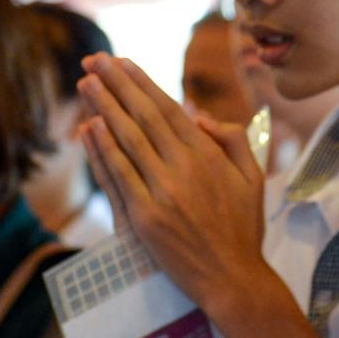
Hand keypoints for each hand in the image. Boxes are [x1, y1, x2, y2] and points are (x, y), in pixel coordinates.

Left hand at [77, 55, 277, 323]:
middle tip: (94, 58)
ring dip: (104, 107)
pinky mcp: (145, 217)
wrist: (233, 278)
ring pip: (128, 139)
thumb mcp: (254, 177)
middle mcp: (185, 167)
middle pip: (144, 116)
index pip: (169, 109)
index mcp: (209, 155)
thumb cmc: (243, 229)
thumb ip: (233, 139)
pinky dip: (104, 149)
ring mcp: (163, 192)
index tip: (123, 62)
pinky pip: (120, 176)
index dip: (143, 84)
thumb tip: (199, 115)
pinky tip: (91, 126)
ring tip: (84, 81)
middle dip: (117, 84)